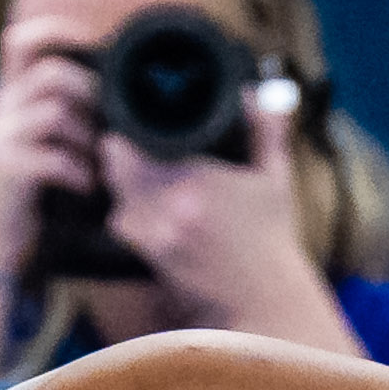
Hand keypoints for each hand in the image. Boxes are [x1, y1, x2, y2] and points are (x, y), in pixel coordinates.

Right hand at [0, 19, 101, 281]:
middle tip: (111, 128)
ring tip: (101, 165)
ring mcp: (0, 137)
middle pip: (52, 74)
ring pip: (55, 113)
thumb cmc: (40, 192)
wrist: (0, 244)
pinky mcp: (6, 169)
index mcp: (14, 95)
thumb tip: (126, 90)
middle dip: (92, 95)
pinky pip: (54, 157)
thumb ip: (75, 112)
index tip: (94, 40)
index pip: (22, 41)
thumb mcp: (53, 143)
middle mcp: (2, 108)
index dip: (57, 29)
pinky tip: (87, 187)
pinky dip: (80, 172)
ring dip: (89, 139)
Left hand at [99, 85, 355, 352]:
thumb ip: (266, 130)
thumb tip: (257, 92)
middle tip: (132, 143)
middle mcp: (168, 210)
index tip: (132, 123)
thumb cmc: (272, 238)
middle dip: (119, 154)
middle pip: (113, 169)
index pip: (127, 147)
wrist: (266, 297)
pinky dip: (128, 213)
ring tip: (142, 173)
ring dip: (121, 184)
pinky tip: (148, 206)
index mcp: (195, 182)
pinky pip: (123, 226)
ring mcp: (156, 236)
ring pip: (114, 198)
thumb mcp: (275, 178)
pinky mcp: (151, 257)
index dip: (123, 131)